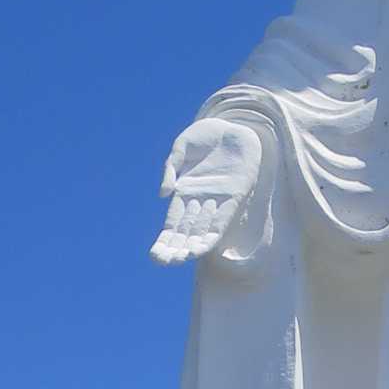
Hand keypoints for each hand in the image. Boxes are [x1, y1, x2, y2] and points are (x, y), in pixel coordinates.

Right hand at [152, 115, 265, 264]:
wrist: (233, 125)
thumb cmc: (205, 134)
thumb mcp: (181, 147)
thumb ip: (170, 168)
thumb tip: (163, 195)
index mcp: (184, 191)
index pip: (173, 224)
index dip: (165, 241)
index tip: (155, 256)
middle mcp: (199, 201)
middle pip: (186, 232)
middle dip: (176, 249)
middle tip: (166, 263)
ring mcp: (216, 201)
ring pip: (202, 231)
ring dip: (193, 247)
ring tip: (182, 259)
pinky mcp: (233, 197)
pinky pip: (220, 221)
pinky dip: (210, 235)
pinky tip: (200, 248)